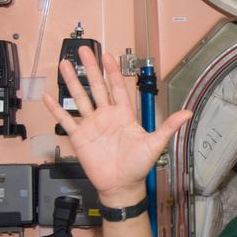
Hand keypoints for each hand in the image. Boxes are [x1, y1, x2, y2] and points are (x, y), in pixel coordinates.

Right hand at [42, 46, 191, 204]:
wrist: (122, 186)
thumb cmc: (138, 166)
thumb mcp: (155, 144)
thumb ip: (168, 126)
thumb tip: (187, 113)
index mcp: (124, 114)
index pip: (117, 87)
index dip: (112, 71)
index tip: (106, 56)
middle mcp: (106, 116)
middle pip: (97, 86)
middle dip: (90, 68)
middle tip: (84, 50)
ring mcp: (92, 125)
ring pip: (80, 98)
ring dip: (72, 82)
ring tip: (64, 65)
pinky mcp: (79, 137)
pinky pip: (66, 120)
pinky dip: (56, 110)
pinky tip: (48, 98)